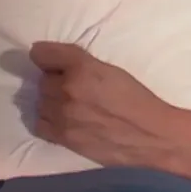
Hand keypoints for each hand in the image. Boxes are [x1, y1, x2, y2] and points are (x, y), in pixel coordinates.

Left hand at [30, 42, 181, 168]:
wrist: (150, 135)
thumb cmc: (136, 99)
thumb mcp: (111, 70)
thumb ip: (82, 64)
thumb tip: (59, 65)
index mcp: (82, 67)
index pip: (42, 54)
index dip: (46, 56)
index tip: (50, 61)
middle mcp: (67, 88)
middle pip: (42, 80)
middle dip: (54, 82)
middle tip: (72, 88)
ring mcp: (62, 115)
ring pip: (40, 102)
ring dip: (50, 102)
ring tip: (68, 106)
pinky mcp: (63, 137)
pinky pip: (40, 124)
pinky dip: (47, 121)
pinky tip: (62, 121)